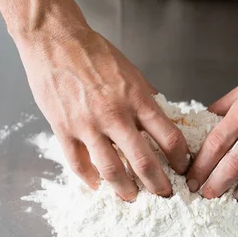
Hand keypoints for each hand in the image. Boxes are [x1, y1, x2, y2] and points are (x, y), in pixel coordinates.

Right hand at [16, 27, 189, 200]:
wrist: (55, 39)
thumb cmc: (94, 52)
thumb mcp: (131, 71)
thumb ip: (147, 97)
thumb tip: (163, 117)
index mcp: (137, 99)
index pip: (169, 137)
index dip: (180, 158)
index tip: (183, 167)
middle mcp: (115, 115)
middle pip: (144, 162)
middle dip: (158, 184)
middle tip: (164, 194)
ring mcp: (88, 125)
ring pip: (112, 170)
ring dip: (126, 189)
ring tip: (132, 197)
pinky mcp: (63, 129)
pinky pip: (78, 163)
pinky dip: (89, 179)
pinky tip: (97, 184)